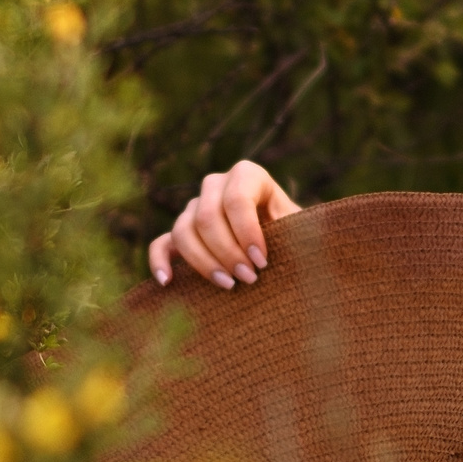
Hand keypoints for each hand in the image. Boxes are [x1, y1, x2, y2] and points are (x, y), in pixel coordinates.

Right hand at [148, 161, 301, 288]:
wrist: (287, 247)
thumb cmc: (298, 236)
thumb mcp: (302, 228)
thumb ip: (296, 230)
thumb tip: (288, 243)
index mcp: (248, 175)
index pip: (237, 198)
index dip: (247, 232)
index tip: (262, 262)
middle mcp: (216, 185)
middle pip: (207, 216)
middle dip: (227, 251)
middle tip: (249, 278)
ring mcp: (195, 207)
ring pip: (184, 231)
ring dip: (204, 262)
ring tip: (229, 285)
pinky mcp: (181, 233)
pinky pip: (161, 243)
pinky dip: (160, 261)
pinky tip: (167, 282)